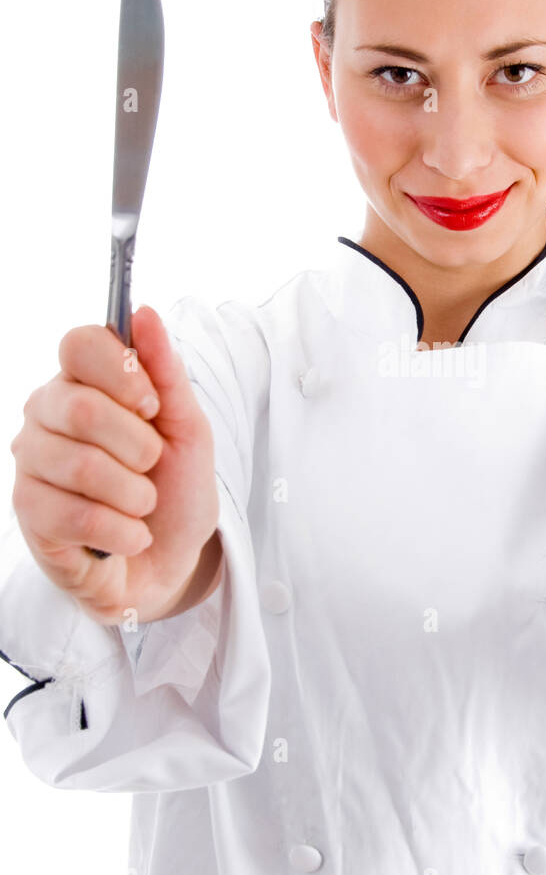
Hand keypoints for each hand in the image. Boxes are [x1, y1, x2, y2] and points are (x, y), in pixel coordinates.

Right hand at [10, 306, 220, 625]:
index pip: (79, 344)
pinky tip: (130, 535)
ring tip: (143, 506)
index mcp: (84, 381)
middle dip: (138, 446)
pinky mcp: (29, 513)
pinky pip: (75, 515)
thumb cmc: (175, 489)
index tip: (152, 406)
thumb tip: (143, 314)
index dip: (121, 372)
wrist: (171, 561)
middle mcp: (47, 413)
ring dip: (135, 495)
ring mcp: (32, 462)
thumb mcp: (188, 429)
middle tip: (152, 466)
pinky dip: (122, 531)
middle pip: (81, 407)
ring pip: (80, 466)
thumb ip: (167, 372)